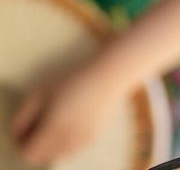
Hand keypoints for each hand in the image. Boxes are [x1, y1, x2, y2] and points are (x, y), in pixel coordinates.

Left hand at [11, 57, 137, 164]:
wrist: (109, 75)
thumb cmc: (73, 79)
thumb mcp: (41, 91)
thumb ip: (23, 115)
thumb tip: (18, 133)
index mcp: (54, 128)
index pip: (29, 153)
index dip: (23, 142)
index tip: (27, 126)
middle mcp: (68, 139)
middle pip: (41, 156)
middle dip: (36, 143)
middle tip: (41, 121)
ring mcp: (82, 141)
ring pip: (57, 153)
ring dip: (51, 143)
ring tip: (58, 120)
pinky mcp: (93, 138)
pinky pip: (71, 147)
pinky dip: (66, 139)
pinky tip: (72, 120)